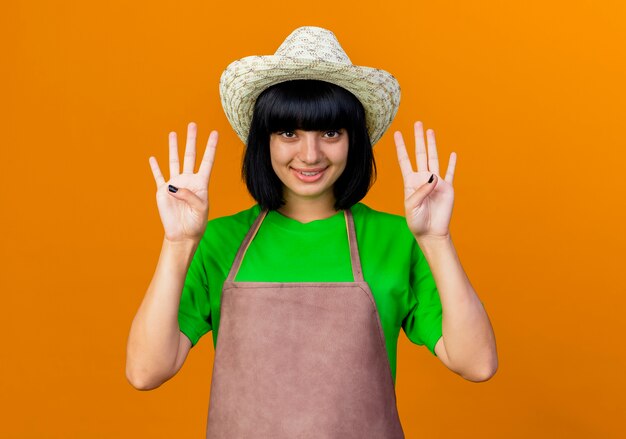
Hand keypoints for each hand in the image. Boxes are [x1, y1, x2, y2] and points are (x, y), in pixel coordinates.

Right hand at [149, 122, 217, 242]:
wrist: (183, 234)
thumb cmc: (196, 223)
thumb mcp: (200, 209)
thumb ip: (189, 196)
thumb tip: (174, 186)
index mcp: (201, 183)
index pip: (207, 161)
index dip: (211, 147)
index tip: (215, 133)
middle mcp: (188, 180)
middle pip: (190, 155)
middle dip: (191, 140)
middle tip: (192, 124)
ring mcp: (175, 184)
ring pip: (174, 161)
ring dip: (173, 148)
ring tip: (173, 133)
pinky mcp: (163, 191)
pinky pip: (158, 176)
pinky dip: (155, 167)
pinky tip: (153, 158)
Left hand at [394, 121, 455, 239]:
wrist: (431, 232)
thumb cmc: (417, 221)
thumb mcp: (412, 206)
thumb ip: (421, 191)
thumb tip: (433, 177)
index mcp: (410, 182)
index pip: (404, 160)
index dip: (401, 147)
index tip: (397, 134)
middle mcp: (422, 178)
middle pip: (420, 153)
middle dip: (418, 138)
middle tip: (418, 123)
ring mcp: (435, 182)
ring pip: (434, 158)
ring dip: (433, 144)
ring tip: (431, 131)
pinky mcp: (447, 188)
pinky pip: (450, 172)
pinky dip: (452, 163)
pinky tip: (452, 153)